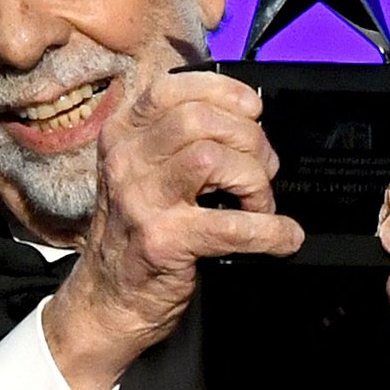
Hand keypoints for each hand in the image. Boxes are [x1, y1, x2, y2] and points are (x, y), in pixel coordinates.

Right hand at [44, 70, 302, 389]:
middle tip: (262, 169)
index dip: (223, 92)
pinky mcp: (164, 241)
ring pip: (214, 159)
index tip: (251, 111)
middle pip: (200, 120)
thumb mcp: (143, 172)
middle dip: (247, 140)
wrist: (108, 300)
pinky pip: (232, 226)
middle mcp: (126, 161)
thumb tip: (247, 122)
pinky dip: (270, 231)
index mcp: (123, 134)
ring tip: (259, 205)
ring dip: (254, 181)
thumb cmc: (136, 230)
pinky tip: (281, 237)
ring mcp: (141, 201)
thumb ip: (178, 140)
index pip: (174, 89)